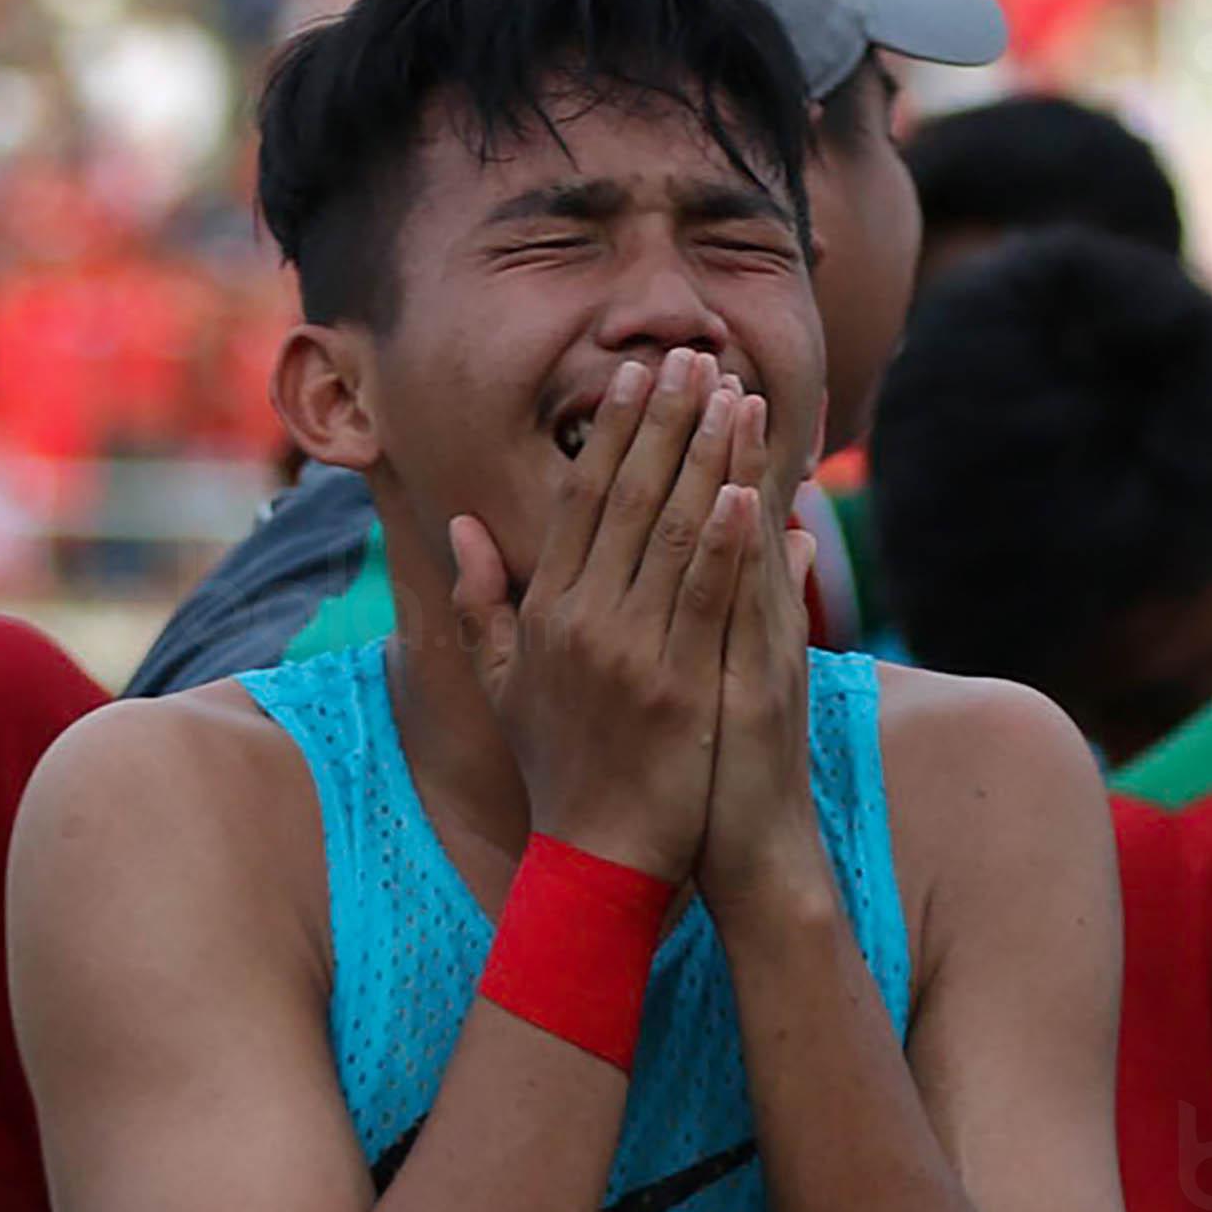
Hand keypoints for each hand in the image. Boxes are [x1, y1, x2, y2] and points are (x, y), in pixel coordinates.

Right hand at [449, 347, 755, 879]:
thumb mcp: (501, 684)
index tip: (634, 376)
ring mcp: (629, 653)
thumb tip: (461, 527)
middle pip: (627, 498)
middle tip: (689, 354)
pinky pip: (708, 598)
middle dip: (662, 420)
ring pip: (673, 534)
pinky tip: (750, 489)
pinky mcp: (679, 686)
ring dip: (705, 458)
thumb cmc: (556, 769)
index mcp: (543, 613)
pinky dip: (729, 541)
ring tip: (732, 396)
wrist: (596, 857)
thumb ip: (482, 601)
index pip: (579, 501)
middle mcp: (580, 621)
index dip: (610, 433)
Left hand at [696, 393, 834, 918]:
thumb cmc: (722, 774)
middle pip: (730, 512)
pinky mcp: (761, 690)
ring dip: (740, 472)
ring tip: (731, 399)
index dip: (697, 447)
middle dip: (714, 433)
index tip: (678, 380)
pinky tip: (737, 502)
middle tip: (705, 354)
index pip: (709, 517)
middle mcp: (752, 625)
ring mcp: (760, 654)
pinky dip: (744, 557)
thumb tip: (781, 535)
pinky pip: (750, 612)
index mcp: (728, 619)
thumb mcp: (724, 679)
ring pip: (747, 547)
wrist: (754, 856)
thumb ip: (740, 605)